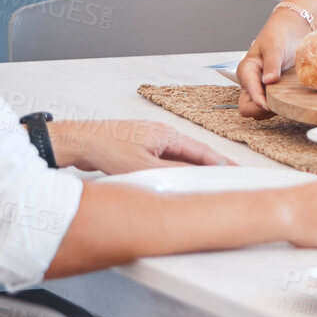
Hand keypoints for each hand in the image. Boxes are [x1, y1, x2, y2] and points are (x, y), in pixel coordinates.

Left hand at [49, 119, 234, 175]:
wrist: (81, 142)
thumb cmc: (108, 148)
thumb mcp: (145, 166)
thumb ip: (173, 172)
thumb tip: (194, 178)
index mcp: (167, 134)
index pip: (202, 151)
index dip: (220, 162)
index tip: (236, 170)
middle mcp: (161, 134)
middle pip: (192, 152)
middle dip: (209, 166)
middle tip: (224, 179)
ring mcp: (150, 139)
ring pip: (178, 156)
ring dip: (190, 168)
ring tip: (204, 182)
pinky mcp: (139, 147)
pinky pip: (164, 159)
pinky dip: (175, 169)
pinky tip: (175, 180)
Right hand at [238, 11, 307, 117]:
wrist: (290, 32)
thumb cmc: (279, 36)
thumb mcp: (275, 47)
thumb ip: (272, 64)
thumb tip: (268, 81)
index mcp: (246, 71)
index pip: (248, 94)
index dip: (259, 101)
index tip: (271, 105)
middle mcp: (250, 83)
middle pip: (247, 108)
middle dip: (261, 110)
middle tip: (280, 103)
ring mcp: (260, 90)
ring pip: (259, 112)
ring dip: (272, 109)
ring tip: (287, 97)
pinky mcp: (271, 93)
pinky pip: (271, 108)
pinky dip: (279, 107)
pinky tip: (290, 97)